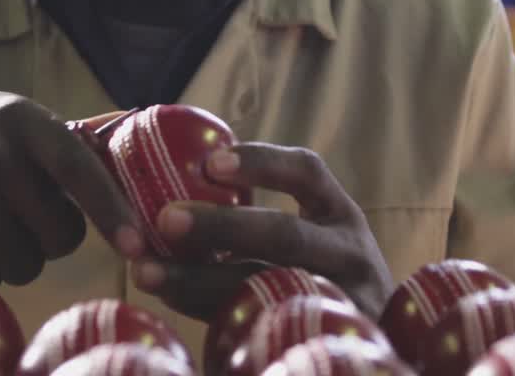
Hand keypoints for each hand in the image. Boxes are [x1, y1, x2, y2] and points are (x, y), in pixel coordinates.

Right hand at [0, 94, 144, 286]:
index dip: (111, 211)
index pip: (78, 168)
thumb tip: (132, 153)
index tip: (138, 246)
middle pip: (59, 235)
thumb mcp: (4, 119)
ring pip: (23, 264)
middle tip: (22, 221)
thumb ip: (60, 142)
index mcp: (17, 119)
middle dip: (50, 241)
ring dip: (12, 258)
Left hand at [130, 144, 393, 319]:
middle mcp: (348, 256)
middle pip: (284, 236)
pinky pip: (260, 332)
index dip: (260, 163)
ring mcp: (342, 303)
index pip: (307, 173)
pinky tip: (172, 302)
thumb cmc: (323, 281)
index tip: (210, 163)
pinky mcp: (322, 342)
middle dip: (220, 225)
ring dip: (197, 281)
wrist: (369, 351)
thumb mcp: (316, 241)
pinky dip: (211, 318)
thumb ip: (261, 224)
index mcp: (339, 216)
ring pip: (265, 290)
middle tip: (164, 219)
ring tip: (145, 272)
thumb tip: (170, 199)